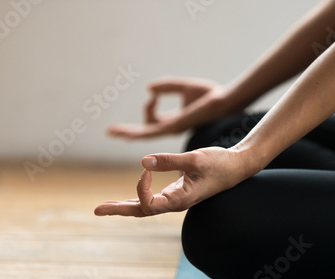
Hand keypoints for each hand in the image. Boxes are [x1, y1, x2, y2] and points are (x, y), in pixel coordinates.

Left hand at [94, 147, 250, 216]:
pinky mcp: (177, 192)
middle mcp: (175, 203)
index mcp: (180, 201)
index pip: (149, 204)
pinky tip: (129, 196)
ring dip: (124, 206)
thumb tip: (142, 162)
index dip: (141, 188)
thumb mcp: (195, 159)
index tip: (145, 168)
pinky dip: (138, 197)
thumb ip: (169, 161)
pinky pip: (153, 199)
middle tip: (96, 210)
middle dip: (118, 210)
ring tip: (105, 207)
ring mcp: (175, 199)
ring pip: (145, 207)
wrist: (237, 167)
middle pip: (141, 211)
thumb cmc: (220, 164)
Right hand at [107, 77, 225, 139]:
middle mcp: (172, 128)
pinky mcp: (175, 127)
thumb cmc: (209, 94)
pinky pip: (152, 132)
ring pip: (145, 135)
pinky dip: (139, 132)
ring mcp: (172, 129)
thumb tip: (149, 89)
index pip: (153, 122)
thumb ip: (167, 87)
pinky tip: (128, 134)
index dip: (148, 108)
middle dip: (128, 132)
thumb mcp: (184, 87)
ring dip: (128, 133)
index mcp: (175, 120)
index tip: (153, 95)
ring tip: (113, 132)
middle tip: (111, 132)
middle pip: (145, 132)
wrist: (223, 101)